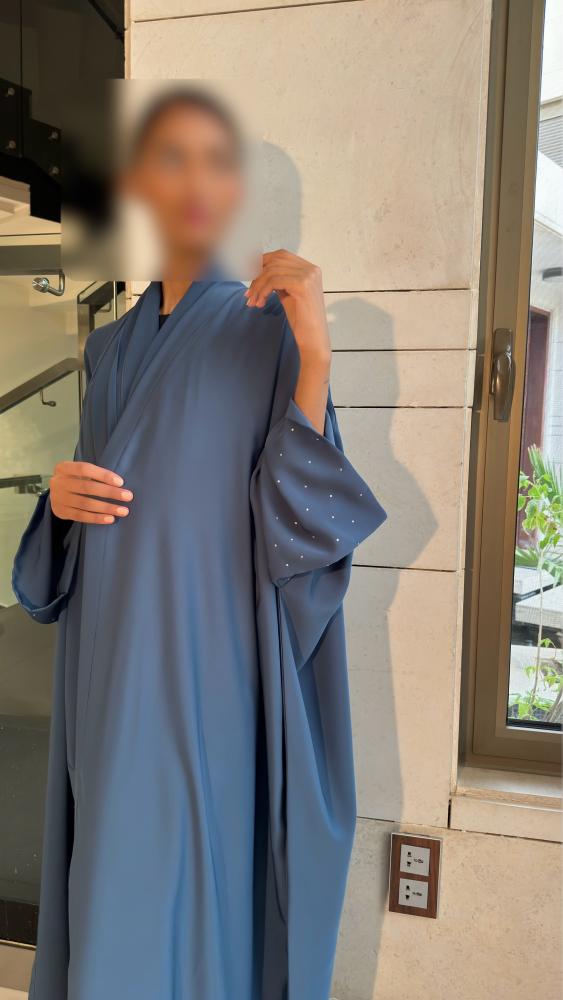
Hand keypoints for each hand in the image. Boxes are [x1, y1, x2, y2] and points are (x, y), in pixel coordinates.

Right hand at [49, 461, 132, 524]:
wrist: (55, 494)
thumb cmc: (73, 480)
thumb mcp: (77, 473)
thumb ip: (93, 475)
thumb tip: (119, 484)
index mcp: (63, 468)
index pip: (84, 469)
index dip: (103, 475)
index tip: (120, 482)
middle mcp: (58, 482)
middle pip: (87, 487)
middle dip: (109, 492)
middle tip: (128, 496)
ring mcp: (58, 498)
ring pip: (85, 503)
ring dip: (106, 507)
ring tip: (123, 511)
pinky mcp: (60, 512)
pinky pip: (81, 516)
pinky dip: (96, 518)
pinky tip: (110, 519)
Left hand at [245, 250, 330, 368]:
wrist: (313, 338)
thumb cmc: (301, 318)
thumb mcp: (287, 293)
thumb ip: (278, 279)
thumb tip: (256, 268)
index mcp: (309, 268)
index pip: (281, 255)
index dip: (262, 262)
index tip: (248, 275)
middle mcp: (311, 269)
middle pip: (275, 261)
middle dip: (257, 275)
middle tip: (248, 293)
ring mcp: (308, 276)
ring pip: (272, 271)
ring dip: (257, 286)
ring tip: (252, 302)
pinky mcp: (303, 285)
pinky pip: (274, 281)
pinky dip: (262, 291)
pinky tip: (259, 303)